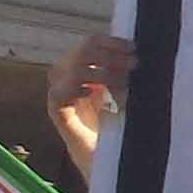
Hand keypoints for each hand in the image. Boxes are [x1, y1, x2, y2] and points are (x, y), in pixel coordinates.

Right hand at [45, 33, 132, 150]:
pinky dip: (78, 88)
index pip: (91, 42)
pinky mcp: (56, 109)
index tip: (133, 48)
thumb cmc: (119, 116)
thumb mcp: (124, 87)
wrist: (105, 150)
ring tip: (123, 83)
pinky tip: (94, 93)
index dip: (112, 42)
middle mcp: (67, 73)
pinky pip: (60, 92)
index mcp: (83, 64)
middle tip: (134, 65)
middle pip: (83, 51)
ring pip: (75, 69)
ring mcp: (59, 90)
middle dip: (112, 56)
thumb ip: (125, 68)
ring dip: (103, 72)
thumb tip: (137, 53)